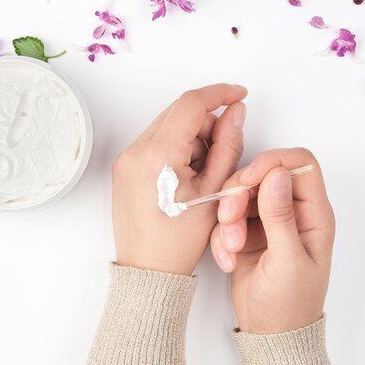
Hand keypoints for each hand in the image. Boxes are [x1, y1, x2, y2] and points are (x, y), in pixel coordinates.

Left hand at [112, 84, 246, 275]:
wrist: (148, 270)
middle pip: (179, 113)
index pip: (191, 104)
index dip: (220, 94)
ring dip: (192, 138)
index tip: (239, 95)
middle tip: (222, 152)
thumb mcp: (215, 191)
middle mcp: (135, 151)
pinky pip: (156, 141)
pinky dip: (176, 148)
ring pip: (168, 126)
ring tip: (201, 175)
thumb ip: (229, 144)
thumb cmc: (179, 241)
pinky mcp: (125, 166)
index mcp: (157, 155)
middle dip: (207, 124)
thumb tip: (236, 111)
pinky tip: (186, 176)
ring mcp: (126, 158)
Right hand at [210, 148, 334, 333]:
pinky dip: (222, 237)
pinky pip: (229, 218)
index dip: (273, 164)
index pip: (299, 164)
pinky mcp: (248, 232)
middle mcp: (293, 212)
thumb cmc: (289, 305)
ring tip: (230, 248)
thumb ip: (280, 216)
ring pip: (242, 195)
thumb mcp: (286, 260)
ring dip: (228, 219)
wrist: (270, 335)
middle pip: (263, 176)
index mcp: (314, 214)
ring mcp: (269, 222)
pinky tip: (227, 260)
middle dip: (240, 195)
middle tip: (229, 219)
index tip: (249, 180)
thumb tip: (277, 174)